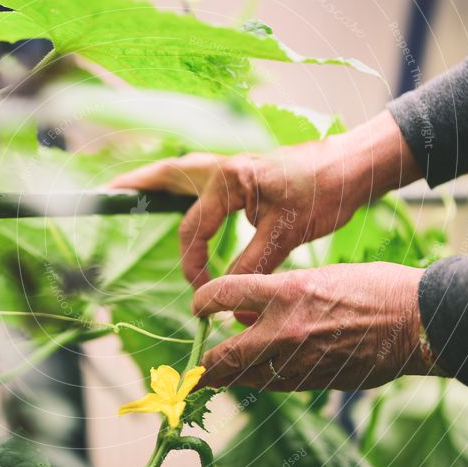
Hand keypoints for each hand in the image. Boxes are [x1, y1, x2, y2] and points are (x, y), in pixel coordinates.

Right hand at [110, 111, 421, 289]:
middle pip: (170, 174)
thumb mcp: (287, 234)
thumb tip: (230, 301)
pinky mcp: (249, 173)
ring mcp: (236, 167)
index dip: (193, 265)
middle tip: (109, 192)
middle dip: (138, 184)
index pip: (194, 229)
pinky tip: (188, 202)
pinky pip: (205, 180)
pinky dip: (187, 188)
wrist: (357, 165)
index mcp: (229, 178)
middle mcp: (225, 168)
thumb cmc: (326, 190)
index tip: (201, 293)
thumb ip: (253, 266)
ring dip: (160, 181)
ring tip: (134, 190)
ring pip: (185, 172)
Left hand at [194, 263, 431, 390]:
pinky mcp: (315, 381)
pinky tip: (255, 378)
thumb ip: (278, 295)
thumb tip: (247, 314)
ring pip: (246, 379)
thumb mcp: (318, 275)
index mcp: (286, 291)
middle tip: (200, 361)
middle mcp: (286, 328)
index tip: (198, 307)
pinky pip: (274, 386)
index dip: (201, 302)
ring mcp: (299, 360)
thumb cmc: (371, 287)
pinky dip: (259, 382)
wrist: (416, 321)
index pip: (221, 295)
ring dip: (229, 377)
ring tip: (218, 374)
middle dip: (206, 361)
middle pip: (223, 355)